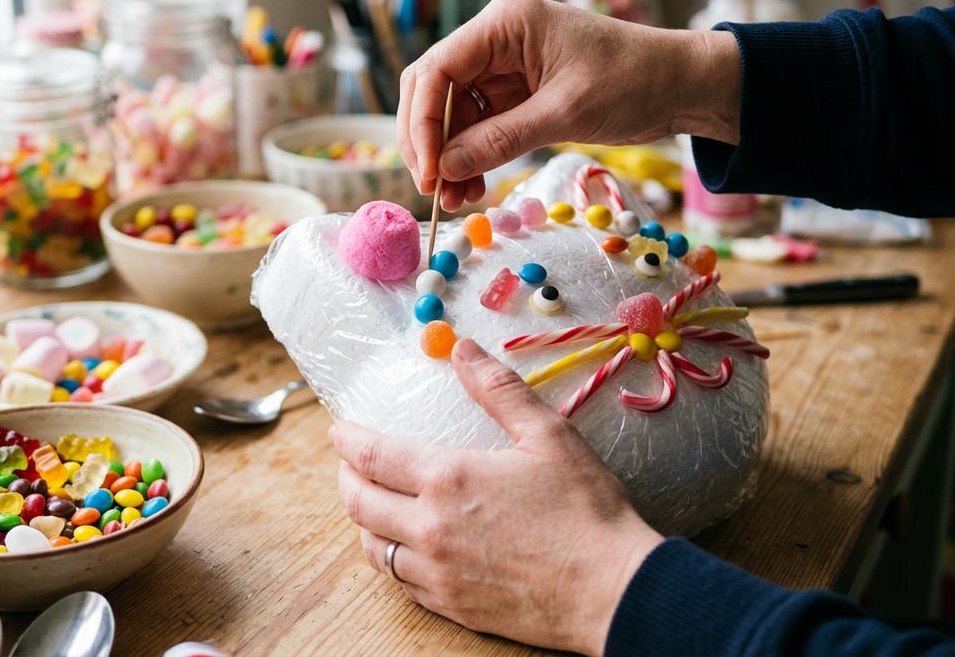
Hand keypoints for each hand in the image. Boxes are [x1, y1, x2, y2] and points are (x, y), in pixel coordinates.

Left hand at [330, 338, 662, 654]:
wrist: (615, 591)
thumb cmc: (586, 510)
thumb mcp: (547, 435)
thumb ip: (498, 389)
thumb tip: (461, 349)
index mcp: (448, 479)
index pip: (371, 456)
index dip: (346, 439)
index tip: (338, 429)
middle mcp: (430, 529)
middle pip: (358, 503)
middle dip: (344, 477)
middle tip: (348, 463)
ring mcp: (438, 573)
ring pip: (374, 548)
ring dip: (364, 521)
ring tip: (374, 504)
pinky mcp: (452, 606)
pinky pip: (403, 581)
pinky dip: (395, 558)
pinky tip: (409, 546)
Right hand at [397, 0, 740, 209]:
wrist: (680, 85)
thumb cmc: (632, 81)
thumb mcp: (565, 112)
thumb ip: (501, 139)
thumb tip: (446, 169)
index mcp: (504, 23)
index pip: (437, 69)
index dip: (423, 123)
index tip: (429, 171)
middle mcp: (495, 40)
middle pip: (435, 90)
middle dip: (430, 142)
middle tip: (433, 189)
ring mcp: (503, 68)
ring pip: (452, 114)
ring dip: (450, 157)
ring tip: (455, 200)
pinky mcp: (515, 94)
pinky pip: (478, 127)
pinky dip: (472, 157)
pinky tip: (472, 187)